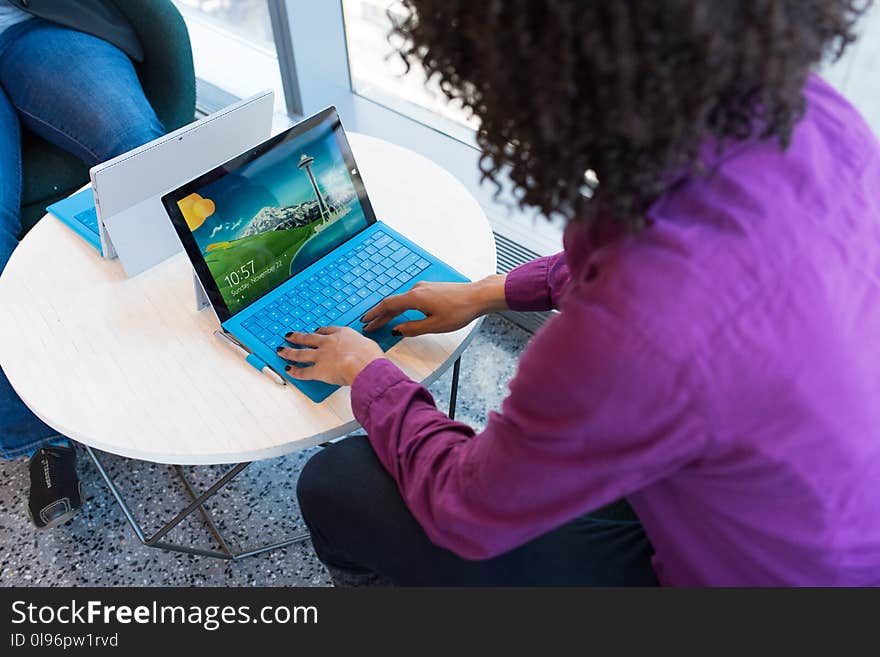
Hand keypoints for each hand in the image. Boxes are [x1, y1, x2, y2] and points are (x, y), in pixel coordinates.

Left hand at [277, 327, 384, 386]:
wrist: (364, 365)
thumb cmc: (370, 356)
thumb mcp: (368, 346)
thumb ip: (362, 348)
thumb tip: (365, 352)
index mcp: (343, 334)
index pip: (327, 330)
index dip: (319, 332)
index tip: (315, 332)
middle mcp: (329, 343)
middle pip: (308, 338)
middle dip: (297, 337)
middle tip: (289, 336)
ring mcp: (322, 356)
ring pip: (301, 353)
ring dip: (289, 351)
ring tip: (281, 350)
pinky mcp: (318, 370)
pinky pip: (303, 371)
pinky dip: (294, 371)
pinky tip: (288, 370)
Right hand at [361, 274, 507, 336]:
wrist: (477, 296)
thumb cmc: (459, 311)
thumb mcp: (434, 326)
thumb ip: (413, 328)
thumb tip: (397, 330)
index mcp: (414, 298)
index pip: (387, 306)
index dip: (374, 315)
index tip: (364, 322)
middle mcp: (416, 290)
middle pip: (392, 303)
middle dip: (379, 315)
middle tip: (368, 325)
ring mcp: (423, 288)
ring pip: (400, 300)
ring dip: (389, 311)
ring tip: (381, 322)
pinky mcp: (430, 289)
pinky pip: (409, 298)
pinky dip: (400, 307)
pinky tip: (400, 314)